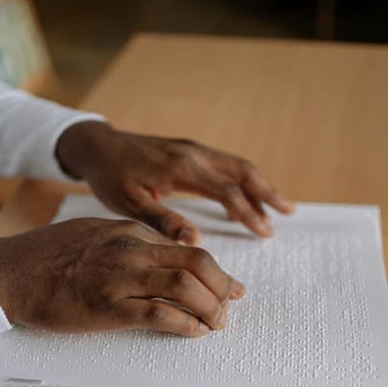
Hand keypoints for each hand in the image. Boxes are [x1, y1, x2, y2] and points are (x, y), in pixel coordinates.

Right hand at [0, 218, 245, 335]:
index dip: (216, 268)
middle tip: (234, 300)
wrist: (14, 270)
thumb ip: (133, 240)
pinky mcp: (108, 307)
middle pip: (195, 263)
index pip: (187, 247)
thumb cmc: (53, 252)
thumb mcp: (99, 232)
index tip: (230, 283)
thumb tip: (164, 253)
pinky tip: (196, 331)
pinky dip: (185, 324)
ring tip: (219, 321)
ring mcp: (121, 278)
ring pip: (183, 286)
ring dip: (210, 306)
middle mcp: (132, 251)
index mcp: (131, 232)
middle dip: (223, 285)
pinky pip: (158, 314)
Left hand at [57, 122, 294, 244]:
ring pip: (235, 164)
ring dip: (257, 184)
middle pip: (242, 171)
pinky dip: (238, 179)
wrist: (98, 146)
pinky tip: (238, 196)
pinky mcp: (187, 150)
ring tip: (274, 205)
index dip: (249, 213)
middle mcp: (193, 154)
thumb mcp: (131, 203)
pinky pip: (221, 163)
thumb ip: (163, 220)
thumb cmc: (111, 176)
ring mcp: (192, 149)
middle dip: (267, 192)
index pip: (227, 192)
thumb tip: (196, 241)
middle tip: (289, 211)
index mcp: (182, 168)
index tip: (266, 232)